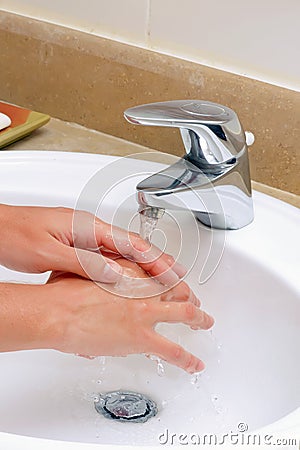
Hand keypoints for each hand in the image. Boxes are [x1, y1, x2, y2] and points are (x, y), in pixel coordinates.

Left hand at [0, 204, 186, 284]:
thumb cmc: (15, 234)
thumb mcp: (50, 252)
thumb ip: (84, 263)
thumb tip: (116, 275)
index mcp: (87, 226)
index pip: (130, 243)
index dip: (154, 259)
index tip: (172, 272)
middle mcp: (89, 230)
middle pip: (132, 246)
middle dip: (157, 261)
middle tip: (178, 276)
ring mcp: (84, 238)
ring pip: (122, 253)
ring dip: (143, 266)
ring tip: (162, 280)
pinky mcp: (77, 246)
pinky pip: (108, 258)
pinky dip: (125, 269)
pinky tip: (130, 280)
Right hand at [45, 259, 213, 372]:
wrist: (58, 312)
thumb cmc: (63, 292)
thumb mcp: (83, 271)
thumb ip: (97, 276)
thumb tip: (98, 285)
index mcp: (131, 272)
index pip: (160, 274)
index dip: (171, 279)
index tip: (173, 282)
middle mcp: (144, 290)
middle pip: (179, 290)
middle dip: (190, 297)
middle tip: (195, 302)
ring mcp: (147, 314)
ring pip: (186, 314)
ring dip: (199, 319)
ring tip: (205, 323)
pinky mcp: (142, 339)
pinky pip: (174, 352)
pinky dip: (188, 360)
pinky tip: (195, 365)